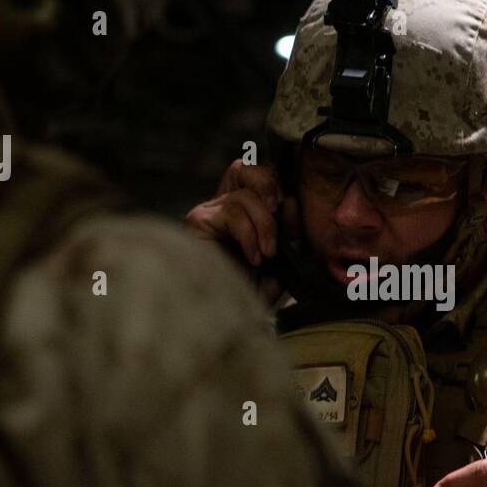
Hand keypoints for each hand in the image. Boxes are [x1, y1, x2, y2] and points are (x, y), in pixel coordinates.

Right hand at [184, 160, 298, 302]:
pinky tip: (253, 258)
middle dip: (268, 185)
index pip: (253, 174)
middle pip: (244, 169)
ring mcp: (207, 212)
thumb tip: (289, 201)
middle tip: (278, 212)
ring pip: (244, 196)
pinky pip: (232, 213)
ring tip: (267, 254)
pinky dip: (249, 235)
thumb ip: (287, 230)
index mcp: (242, 209)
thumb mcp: (280, 257)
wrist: (229, 317)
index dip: (272, 182)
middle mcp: (221, 206)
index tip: (288, 206)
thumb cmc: (253, 290)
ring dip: (264, 225)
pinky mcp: (197, 222)